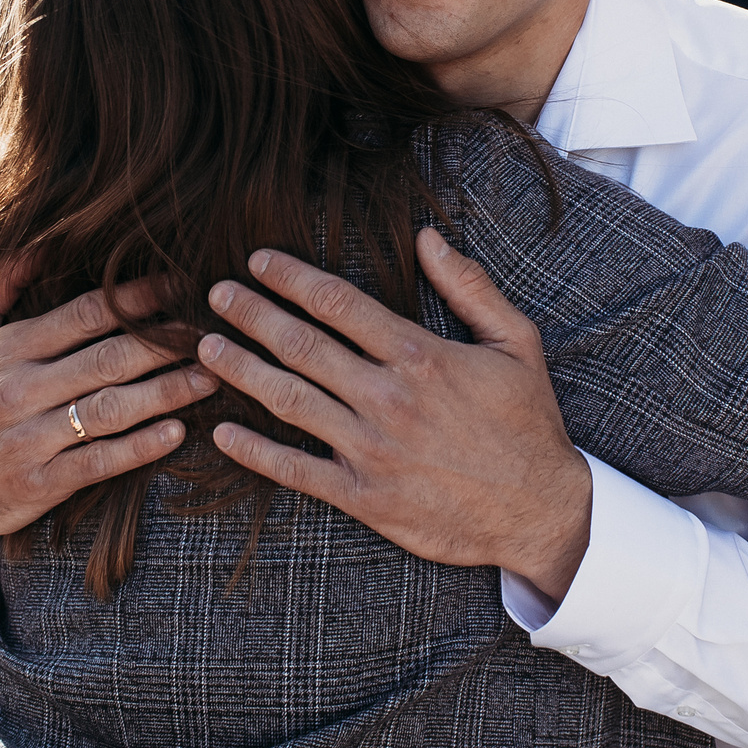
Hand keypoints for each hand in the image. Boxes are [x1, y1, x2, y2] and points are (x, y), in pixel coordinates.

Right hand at [0, 259, 219, 559]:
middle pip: (107, 358)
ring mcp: (30, 439)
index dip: (135, 299)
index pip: (84, 314)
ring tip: (209, 379)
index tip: (178, 286)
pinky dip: (140, 447)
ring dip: (166, 392)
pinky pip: (99, 461)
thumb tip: (41, 241)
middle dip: (164, 342)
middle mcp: (19, 390)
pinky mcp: (38, 483)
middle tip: (210, 332)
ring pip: (110, 409)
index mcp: (6, 350)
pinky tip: (176, 433)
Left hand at [200, 230, 592, 599]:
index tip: (258, 260)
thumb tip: (427, 237)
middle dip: (252, 314)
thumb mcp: (516, 342)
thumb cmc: (529, 422)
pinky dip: (256, 452)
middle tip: (214, 294)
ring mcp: (373, 450)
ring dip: (242, 370)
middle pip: (302, 345)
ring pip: (291, 401)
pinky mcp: (366, 498)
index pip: (338, 303)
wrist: (541, 510)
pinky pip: (298, 471)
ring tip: (206, 348)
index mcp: (421, 355)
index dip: (291, 278)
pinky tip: (224, 432)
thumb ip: (468, 287)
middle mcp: (389, 399)